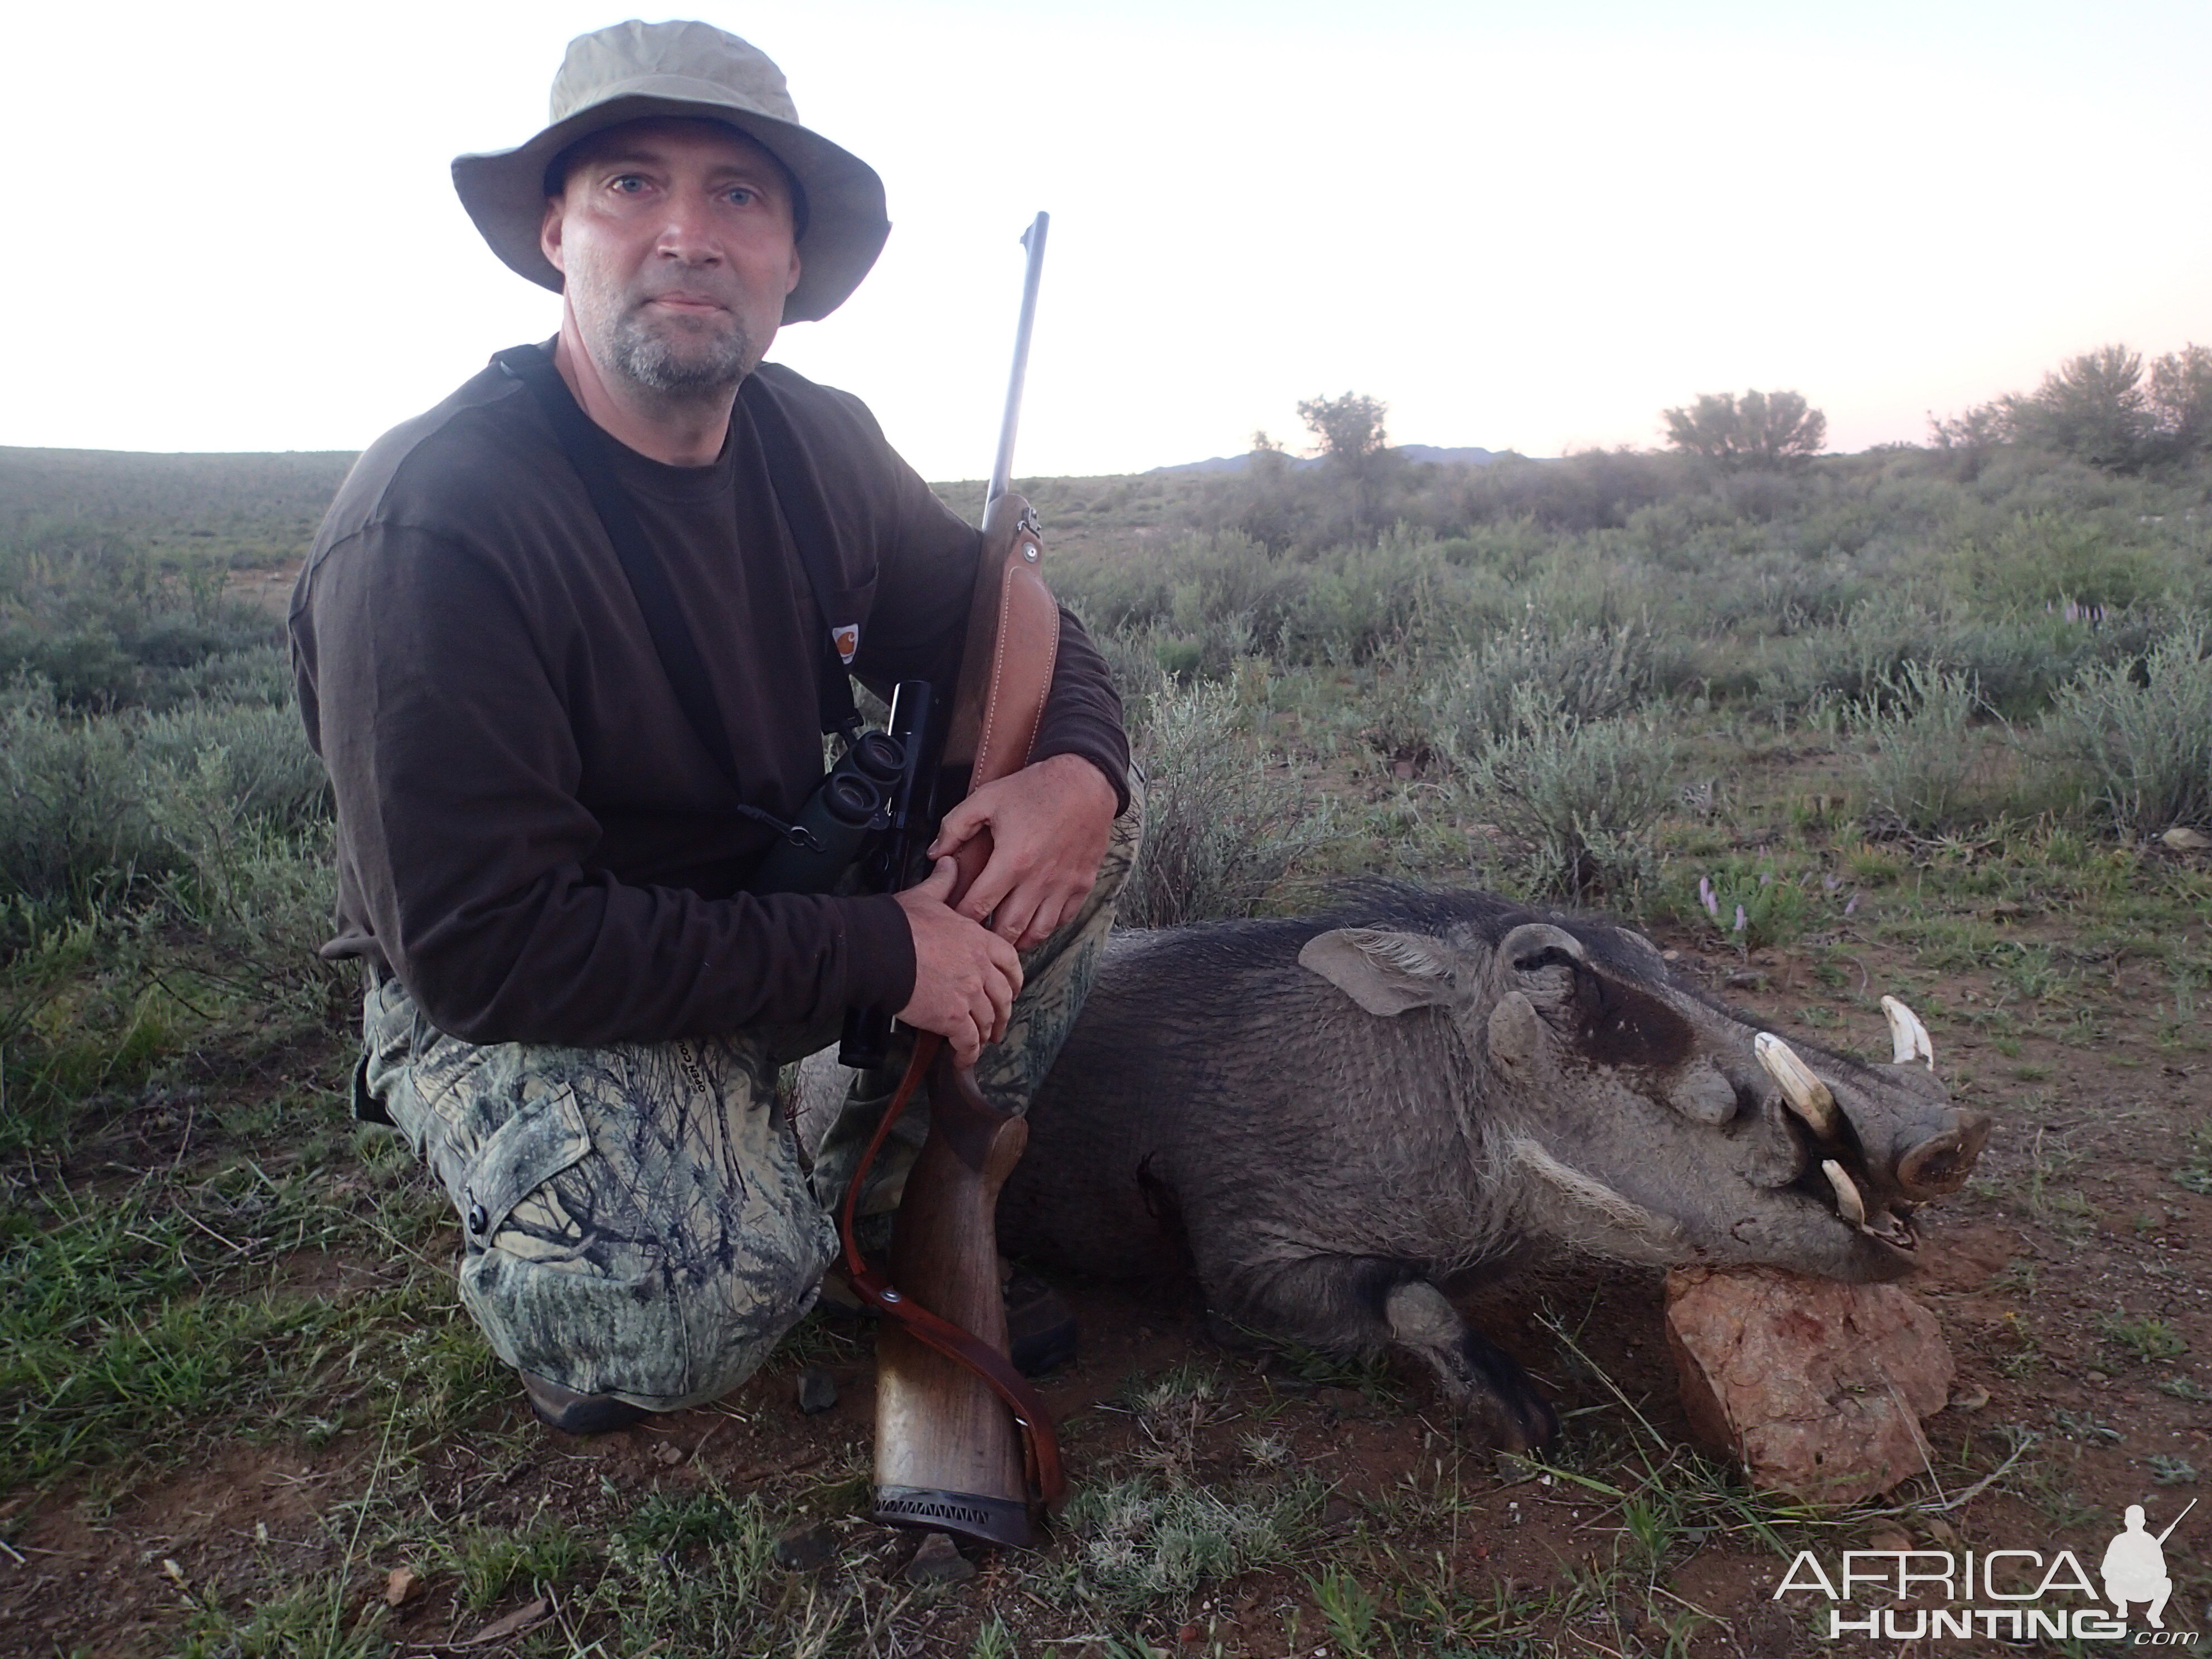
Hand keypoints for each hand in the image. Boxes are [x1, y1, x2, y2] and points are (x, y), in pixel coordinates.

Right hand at [894, 856, 1023, 1066]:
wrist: (878, 950)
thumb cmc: (898, 924)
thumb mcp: (927, 896)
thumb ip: (944, 882)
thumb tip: (948, 862)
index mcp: (979, 939)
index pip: (1010, 962)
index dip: (1014, 979)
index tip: (1012, 989)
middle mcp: (981, 967)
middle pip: (1003, 995)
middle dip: (1003, 1012)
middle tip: (998, 1023)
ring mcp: (970, 993)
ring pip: (989, 1020)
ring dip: (987, 1034)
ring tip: (982, 1043)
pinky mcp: (954, 1017)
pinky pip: (968, 1041)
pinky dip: (968, 1053)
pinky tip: (963, 1059)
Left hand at [928, 753, 1118, 948]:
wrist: (1085, 781)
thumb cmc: (1036, 788)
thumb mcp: (986, 798)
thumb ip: (955, 827)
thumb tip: (934, 854)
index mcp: (1011, 860)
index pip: (978, 906)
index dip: (960, 919)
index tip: (953, 921)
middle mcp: (1038, 880)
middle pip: (1008, 928)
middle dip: (988, 939)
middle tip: (976, 937)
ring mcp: (1063, 885)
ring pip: (1038, 932)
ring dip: (1018, 940)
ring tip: (1004, 938)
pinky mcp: (1082, 884)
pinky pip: (1063, 920)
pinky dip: (1046, 927)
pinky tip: (1033, 923)